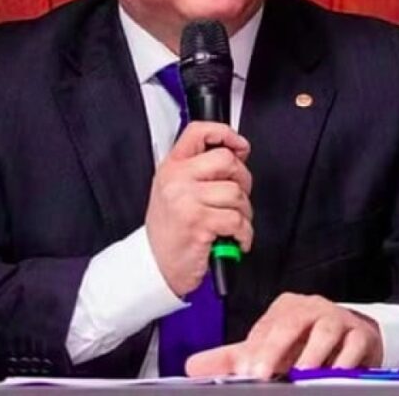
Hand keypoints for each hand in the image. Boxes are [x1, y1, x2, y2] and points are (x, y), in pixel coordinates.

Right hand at [145, 121, 252, 296]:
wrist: (154, 266)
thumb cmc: (170, 231)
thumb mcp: (174, 191)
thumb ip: (199, 170)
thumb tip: (236, 153)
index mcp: (172, 167)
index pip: (198, 132)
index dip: (225, 133)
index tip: (239, 146)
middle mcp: (177, 180)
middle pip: (227, 160)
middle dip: (242, 180)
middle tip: (237, 197)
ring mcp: (187, 200)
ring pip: (236, 193)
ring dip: (244, 212)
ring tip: (232, 224)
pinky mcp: (199, 223)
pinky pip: (237, 220)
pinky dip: (244, 233)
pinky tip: (234, 238)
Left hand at [185, 293, 383, 378]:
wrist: (353, 340)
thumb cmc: (305, 344)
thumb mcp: (269, 350)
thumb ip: (232, 359)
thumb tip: (192, 367)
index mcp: (286, 309)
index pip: (266, 327)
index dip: (255, 350)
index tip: (245, 372)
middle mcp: (312, 308)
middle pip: (292, 323)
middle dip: (276, 349)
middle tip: (263, 374)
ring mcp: (338, 319)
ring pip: (326, 331)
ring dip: (313, 354)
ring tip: (301, 374)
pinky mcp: (361, 335)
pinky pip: (353, 346)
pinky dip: (343, 362)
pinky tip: (333, 374)